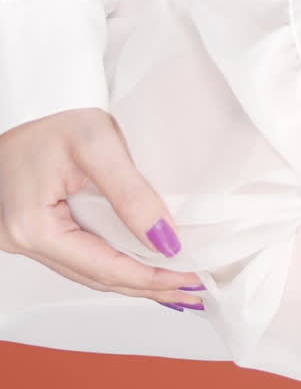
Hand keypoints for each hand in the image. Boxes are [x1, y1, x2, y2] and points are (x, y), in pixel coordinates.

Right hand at [0, 108, 205, 310]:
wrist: (26, 98)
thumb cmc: (53, 114)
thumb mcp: (99, 147)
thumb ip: (133, 196)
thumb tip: (166, 241)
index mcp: (32, 227)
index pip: (104, 268)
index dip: (152, 278)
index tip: (191, 279)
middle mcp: (18, 240)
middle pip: (96, 276)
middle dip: (148, 286)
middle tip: (193, 291)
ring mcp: (20, 237)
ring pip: (87, 270)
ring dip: (133, 280)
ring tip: (176, 287)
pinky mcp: (31, 227)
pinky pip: (78, 255)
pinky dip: (113, 264)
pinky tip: (141, 270)